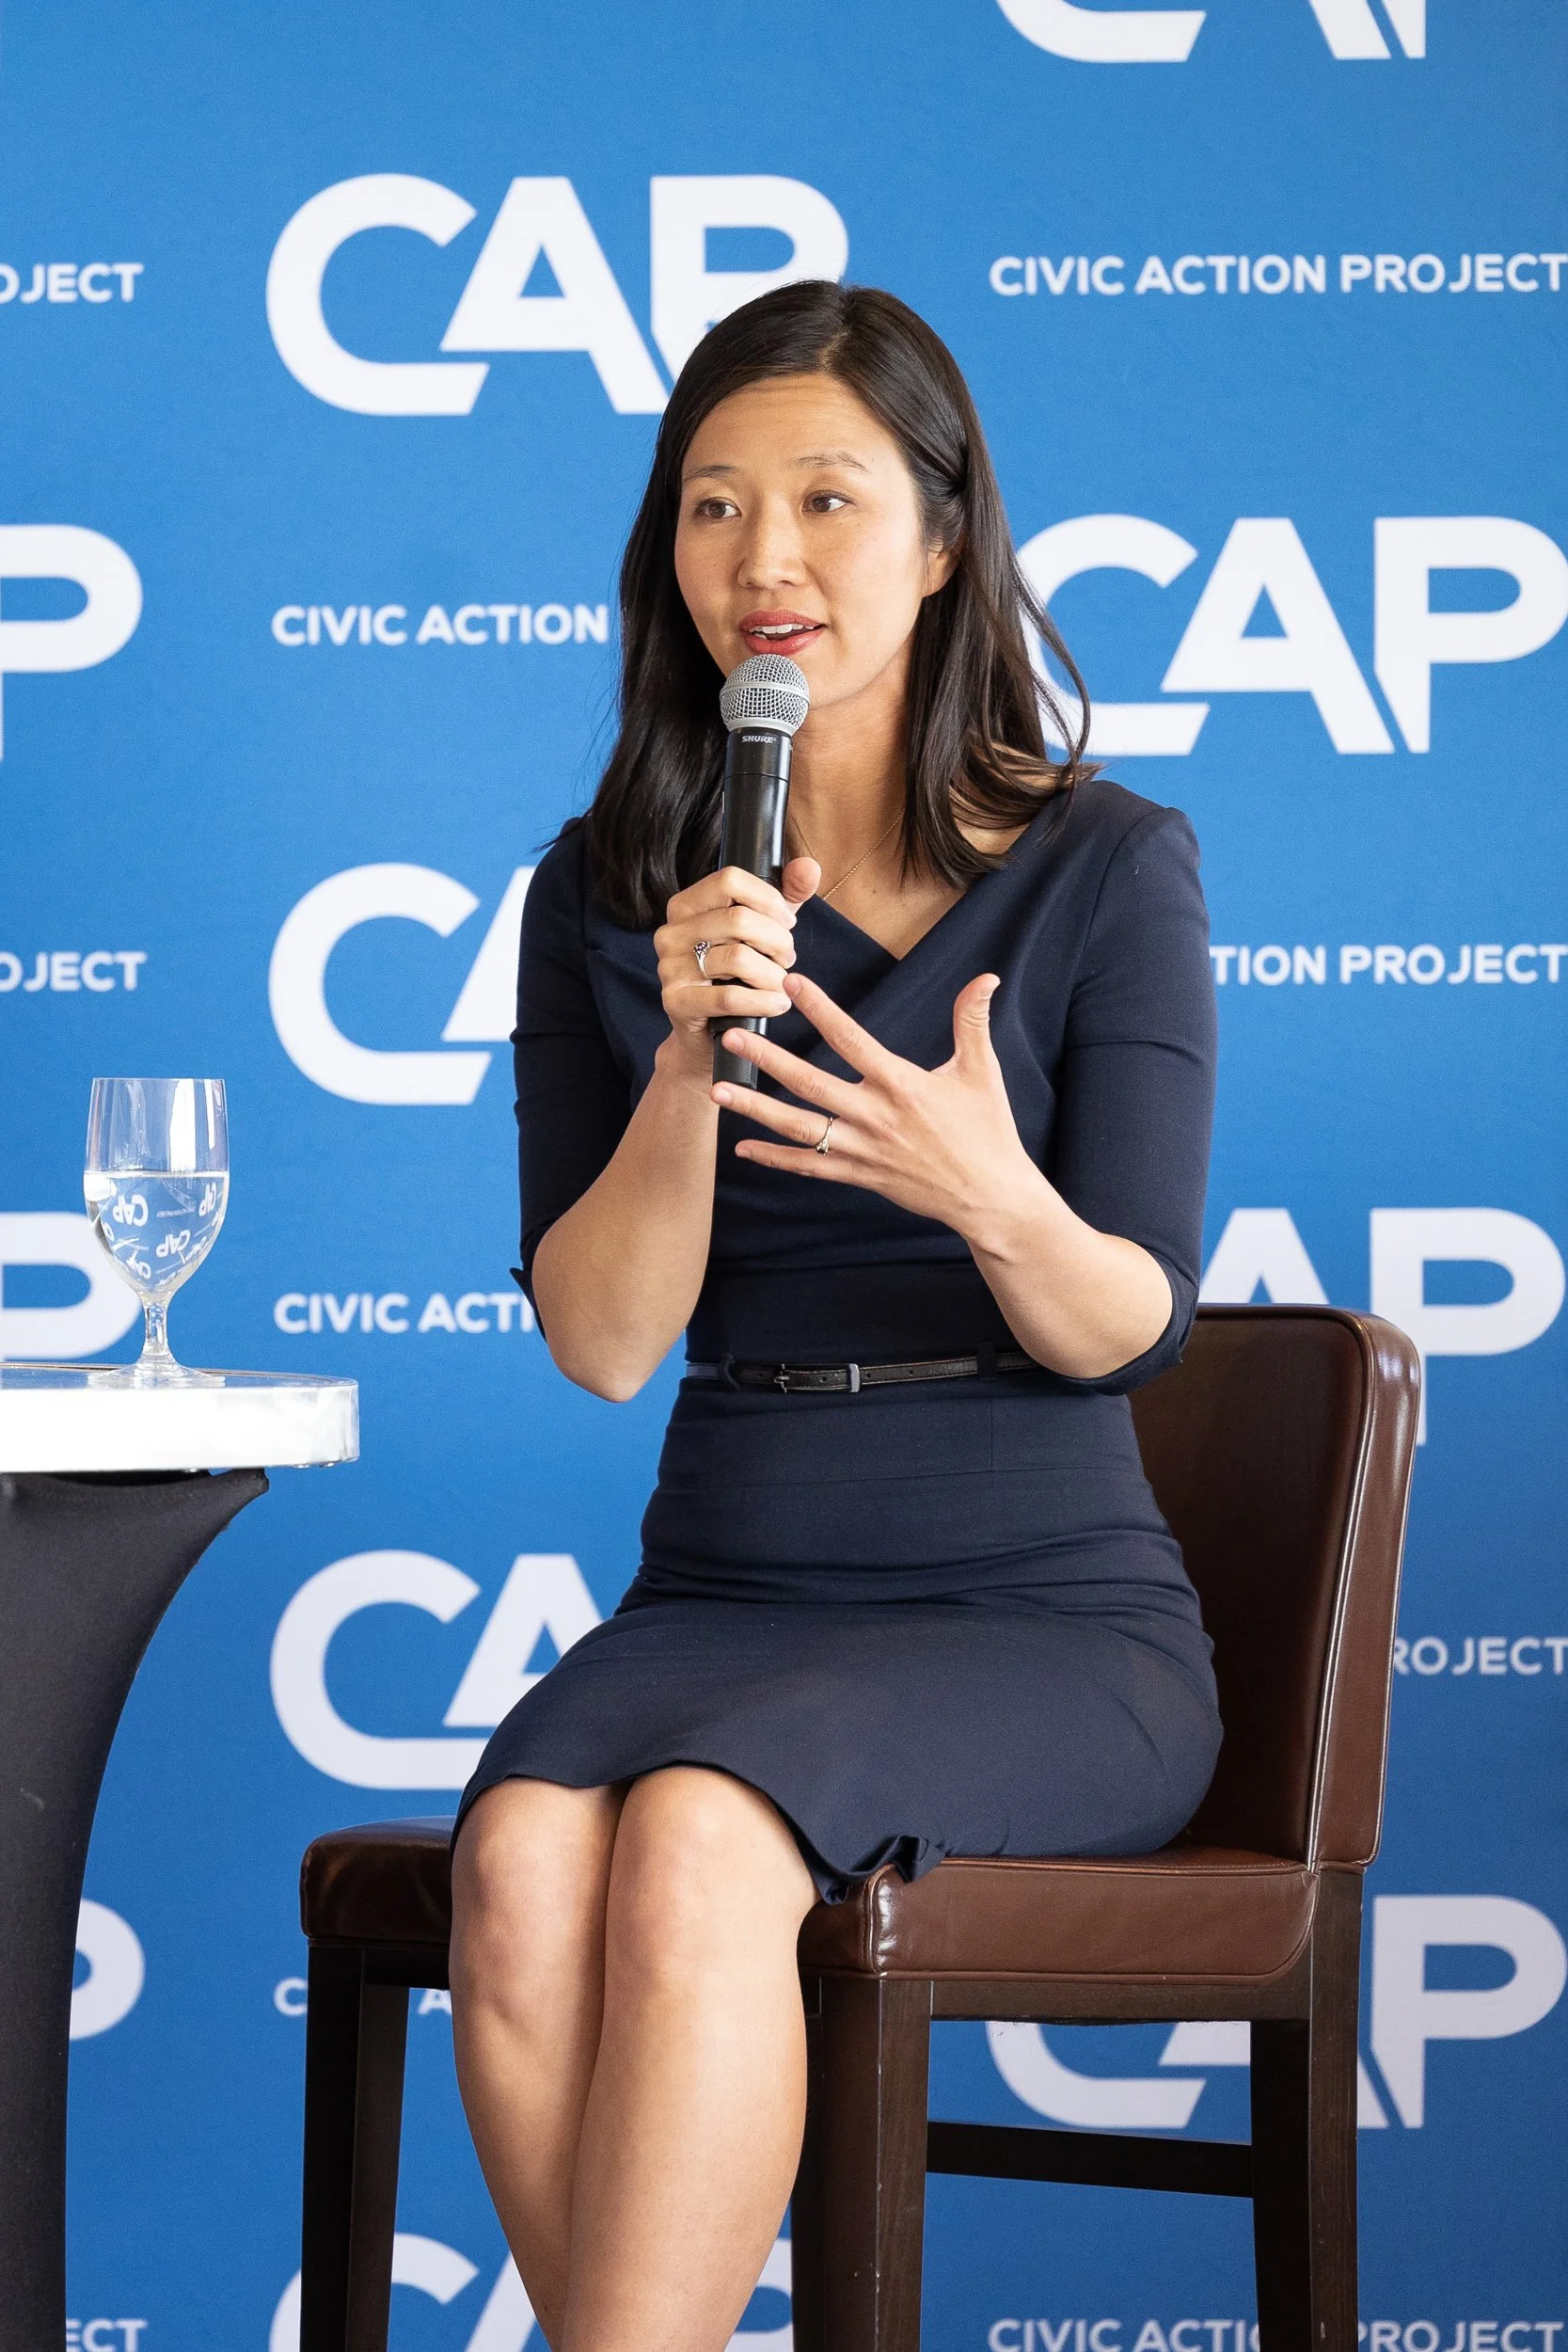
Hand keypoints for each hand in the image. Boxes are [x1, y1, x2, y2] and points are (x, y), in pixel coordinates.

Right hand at [654, 858, 820, 1080]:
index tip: (787, 922)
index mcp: (686, 905)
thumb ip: (786, 896)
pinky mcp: (676, 1002)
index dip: (768, 899)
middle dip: (777, 940)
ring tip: (781, 983)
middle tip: (788, 957)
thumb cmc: (737, 975)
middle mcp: (670, 932)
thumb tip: (809, 867)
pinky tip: (777, 1004)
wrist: (710, 1033)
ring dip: (773, 974)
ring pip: (737, 959)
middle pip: (738, 919)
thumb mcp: (763, 930)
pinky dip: (763, 1001)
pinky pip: (729, 997)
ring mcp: (669, 968)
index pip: (729, 879)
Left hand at [712, 967, 1042, 1246]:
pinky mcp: (859, 1175)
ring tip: (718, 1091)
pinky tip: (744, 1148)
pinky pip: (809, 1166)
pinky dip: (775, 1159)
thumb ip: (973, 1021)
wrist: (990, 1196)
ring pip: (798, 1128)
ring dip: (755, 1109)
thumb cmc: (987, 1131)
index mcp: (901, 1084)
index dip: (819, 1009)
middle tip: (732, 1038)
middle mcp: (875, 1116)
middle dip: (766, 1058)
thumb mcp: (982, 1072)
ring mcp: (863, 1150)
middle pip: (809, 1082)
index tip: (790, 984)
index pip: (850, 1038)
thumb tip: (987, 977)